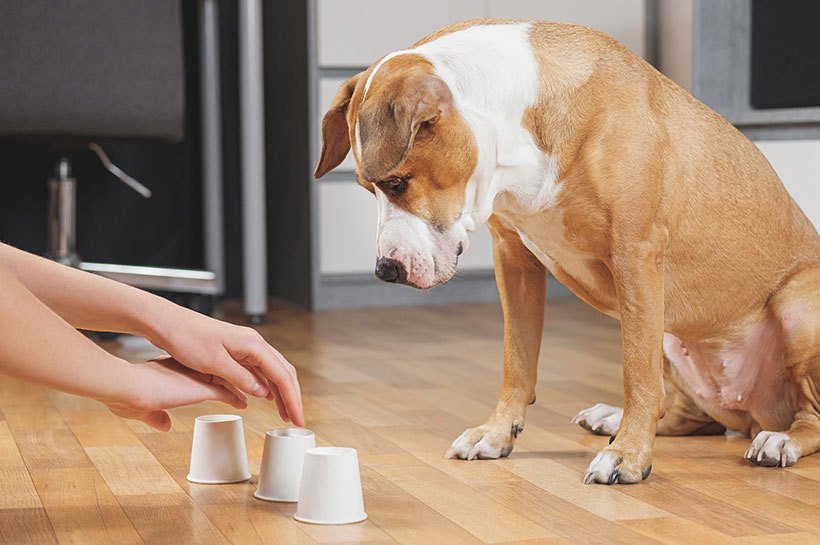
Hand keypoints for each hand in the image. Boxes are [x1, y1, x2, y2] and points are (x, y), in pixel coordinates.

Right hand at [108, 356, 247, 430]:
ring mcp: (197, 376)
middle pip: (219, 372)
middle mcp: (190, 369)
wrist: (128, 385)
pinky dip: (237, 397)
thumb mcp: (142, 407)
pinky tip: (246, 402)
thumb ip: (155, 417)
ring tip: (250, 395)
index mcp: (174, 368)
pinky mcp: (202, 387)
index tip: (218, 381)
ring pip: (226, 380)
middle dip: (233, 379)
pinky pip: (227, 391)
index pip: (200, 371)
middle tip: (244, 385)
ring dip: (239, 388)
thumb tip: (164, 426)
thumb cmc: (127, 394)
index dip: (211, 376)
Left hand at [146, 307, 303, 425]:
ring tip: (284, 413)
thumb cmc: (187, 338)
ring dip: (280, 393)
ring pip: (272, 372)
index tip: (297, 418)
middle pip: (282, 372)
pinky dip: (266, 385)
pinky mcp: (236, 351)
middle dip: (291, 397)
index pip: (282, 375)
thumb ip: (240, 378)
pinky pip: (258, 370)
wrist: (169, 323)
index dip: (292, 399)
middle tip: (295, 420)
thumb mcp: (214, 363)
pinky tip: (266, 398)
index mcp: (253, 345)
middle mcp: (254, 344)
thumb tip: (263, 393)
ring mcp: (245, 346)